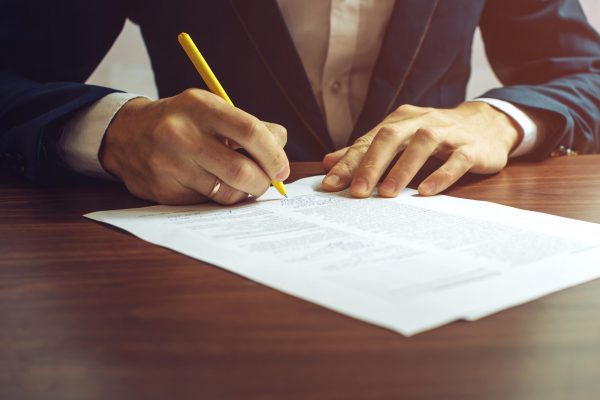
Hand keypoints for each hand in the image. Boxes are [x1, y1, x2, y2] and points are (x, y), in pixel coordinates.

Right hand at [100, 89, 288, 204]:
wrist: (126, 135)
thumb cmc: (181, 121)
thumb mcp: (211, 110)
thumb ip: (250, 125)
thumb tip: (281, 144)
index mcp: (200, 106)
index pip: (250, 131)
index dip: (273, 154)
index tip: (282, 168)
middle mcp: (181, 134)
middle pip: (242, 171)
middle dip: (263, 182)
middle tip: (267, 182)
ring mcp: (169, 164)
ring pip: (226, 192)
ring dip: (244, 192)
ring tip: (242, 183)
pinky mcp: (163, 190)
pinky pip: (207, 203)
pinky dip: (220, 198)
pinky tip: (215, 185)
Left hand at [321, 102, 521, 196]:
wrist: (489, 124)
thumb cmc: (437, 135)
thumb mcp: (401, 139)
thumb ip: (366, 150)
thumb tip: (328, 163)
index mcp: (401, 120)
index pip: (369, 140)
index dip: (349, 162)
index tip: (331, 184)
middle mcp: (422, 122)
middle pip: (391, 137)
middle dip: (371, 164)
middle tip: (357, 192)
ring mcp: (448, 133)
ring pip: (422, 145)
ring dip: (403, 169)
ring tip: (387, 194)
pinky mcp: (472, 147)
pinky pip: (456, 160)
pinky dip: (441, 175)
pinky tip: (426, 192)